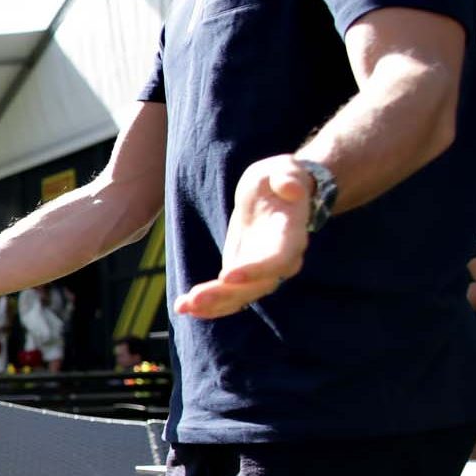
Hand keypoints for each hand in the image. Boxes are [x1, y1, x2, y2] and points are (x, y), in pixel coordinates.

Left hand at [174, 154, 309, 318]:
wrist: (276, 194)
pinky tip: (184, 308)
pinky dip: (209, 305)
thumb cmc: (278, 179)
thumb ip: (287, 177)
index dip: (256, 269)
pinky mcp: (244, 274)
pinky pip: (230, 296)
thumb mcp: (284, 168)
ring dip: (213, 305)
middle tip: (195, 298)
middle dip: (226, 294)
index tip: (228, 275)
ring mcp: (262, 271)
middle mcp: (281, 261)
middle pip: (257, 286)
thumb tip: (291, 189)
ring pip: (241, 296)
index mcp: (291, 235)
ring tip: (184, 307)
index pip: (278, 259)